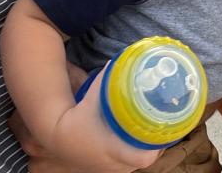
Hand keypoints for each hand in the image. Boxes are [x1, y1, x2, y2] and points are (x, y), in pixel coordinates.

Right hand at [8, 67, 161, 171]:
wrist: (56, 137)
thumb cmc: (76, 117)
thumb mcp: (92, 96)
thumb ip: (107, 80)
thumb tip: (119, 61)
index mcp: (114, 150)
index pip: (146, 157)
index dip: (159, 144)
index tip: (165, 129)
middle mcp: (114, 164)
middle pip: (146, 159)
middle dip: (156, 144)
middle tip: (163, 125)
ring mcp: (111, 169)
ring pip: (137, 162)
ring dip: (145, 149)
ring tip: (153, 131)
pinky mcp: (106, 170)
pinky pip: (128, 164)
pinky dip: (134, 153)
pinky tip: (137, 141)